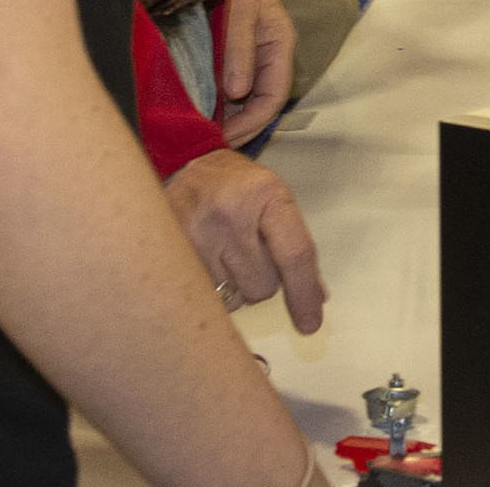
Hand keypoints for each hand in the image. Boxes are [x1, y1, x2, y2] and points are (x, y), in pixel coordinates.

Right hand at [162, 150, 326, 333]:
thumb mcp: (275, 198)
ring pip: (236, 297)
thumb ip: (296, 244)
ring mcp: (197, 237)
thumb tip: (316, 297)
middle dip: (265, 279)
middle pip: (264, 286)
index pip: (294, 254)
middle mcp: (230, 217)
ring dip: (239, 286)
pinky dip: (215, 288)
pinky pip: (208, 296)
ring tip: (228, 252)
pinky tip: (211, 260)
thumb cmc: (237, 186)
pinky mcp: (173, 255)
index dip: (304, 294)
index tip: (309, 323)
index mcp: (266, 196)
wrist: (186, 166)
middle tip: (252, 250)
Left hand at [215, 0, 293, 144]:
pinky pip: (233, 87)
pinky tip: (205, 113)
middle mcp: (270, 55)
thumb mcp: (240, 10)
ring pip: (247, 98)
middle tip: (213, 146)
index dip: (252, 123)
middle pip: (262, 103)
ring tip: (208, 135)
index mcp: (279, 45)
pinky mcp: (235, 53)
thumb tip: (236, 93)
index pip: (274, 97)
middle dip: (241, 127)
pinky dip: (221, 104)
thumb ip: (239, 50)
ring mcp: (253, 55)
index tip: (225, 139)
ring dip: (230, 119)